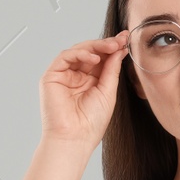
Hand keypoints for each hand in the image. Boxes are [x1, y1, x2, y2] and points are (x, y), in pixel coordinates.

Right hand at [40, 30, 129, 148]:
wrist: (75, 138)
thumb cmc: (91, 122)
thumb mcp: (108, 92)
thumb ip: (111, 70)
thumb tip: (119, 50)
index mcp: (90, 81)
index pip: (102, 59)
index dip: (114, 49)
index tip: (127, 40)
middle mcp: (76, 76)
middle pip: (91, 52)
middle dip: (107, 44)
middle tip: (121, 40)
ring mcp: (63, 75)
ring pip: (79, 51)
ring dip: (96, 46)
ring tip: (112, 46)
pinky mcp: (51, 76)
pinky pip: (65, 57)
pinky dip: (80, 53)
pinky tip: (94, 58)